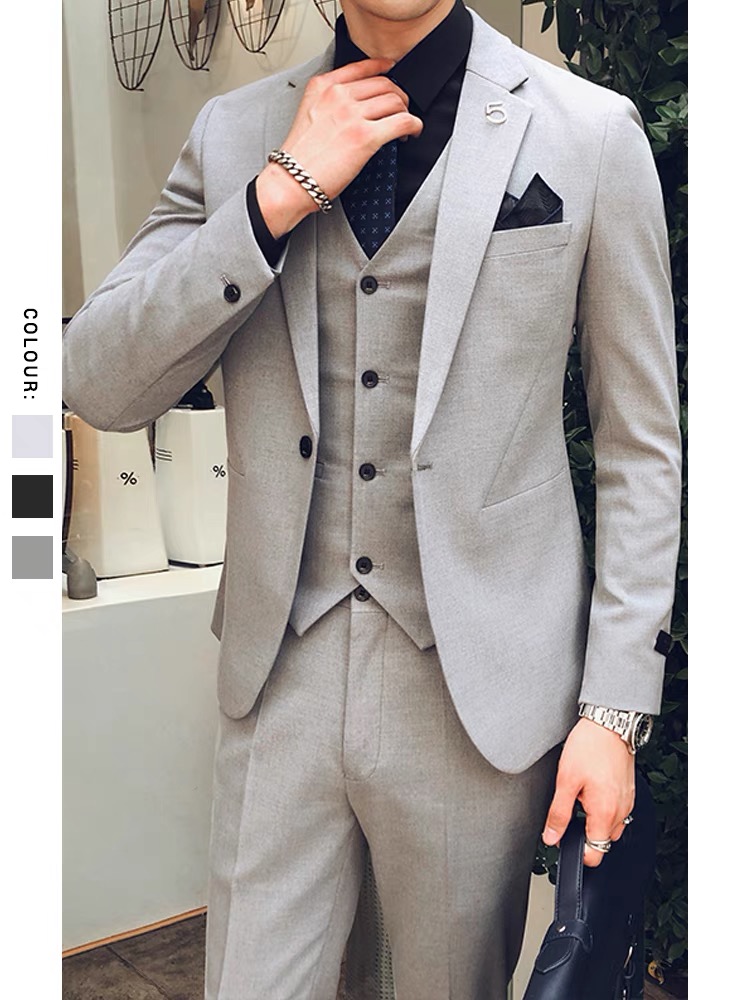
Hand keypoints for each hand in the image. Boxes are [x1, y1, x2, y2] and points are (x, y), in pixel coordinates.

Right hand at [256, 59, 422, 237]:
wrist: (291, 181)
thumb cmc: (300, 158)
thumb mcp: (309, 113)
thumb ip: (330, 101)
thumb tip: (358, 104)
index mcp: (323, 86)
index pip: (362, 67)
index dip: (383, 68)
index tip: (391, 70)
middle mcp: (339, 95)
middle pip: (384, 84)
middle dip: (397, 97)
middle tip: (399, 110)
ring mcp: (353, 115)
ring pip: (396, 101)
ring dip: (405, 113)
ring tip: (403, 128)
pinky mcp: (366, 137)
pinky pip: (403, 122)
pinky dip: (413, 126)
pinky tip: (411, 133)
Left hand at [542, 718, 634, 866]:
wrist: (609, 724)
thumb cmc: (589, 748)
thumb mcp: (565, 781)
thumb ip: (559, 813)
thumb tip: (551, 836)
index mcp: (605, 813)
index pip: (595, 854)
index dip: (578, 853)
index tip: (564, 841)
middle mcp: (621, 811)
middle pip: (603, 841)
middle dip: (586, 833)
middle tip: (570, 810)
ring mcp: (627, 802)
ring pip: (611, 826)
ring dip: (596, 820)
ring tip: (581, 796)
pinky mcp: (629, 792)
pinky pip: (617, 810)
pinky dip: (604, 807)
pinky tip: (593, 789)